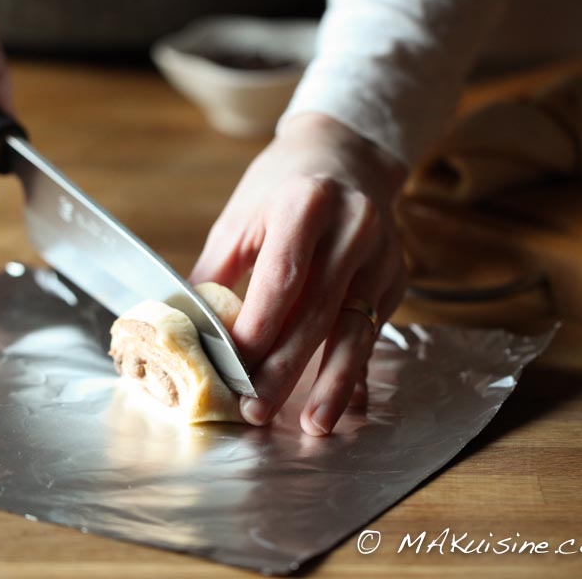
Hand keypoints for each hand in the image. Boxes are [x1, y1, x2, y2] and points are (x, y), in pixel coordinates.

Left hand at [190, 113, 407, 435]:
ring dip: (331, 382)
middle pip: (317, 311)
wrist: (348, 156)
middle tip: (257, 409)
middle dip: (286, 368)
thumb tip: (186, 329)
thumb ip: (216, 272)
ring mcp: (381, 255)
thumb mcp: (241, 216)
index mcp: (306, 203)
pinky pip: (372, 332)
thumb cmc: (282, 186)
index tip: (234, 367)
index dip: (259, 326)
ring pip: (354, 328)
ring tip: (313, 425)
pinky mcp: (395, 278)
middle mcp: (353, 227)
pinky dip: (353, 369)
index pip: (283, 275)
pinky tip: (342, 405)